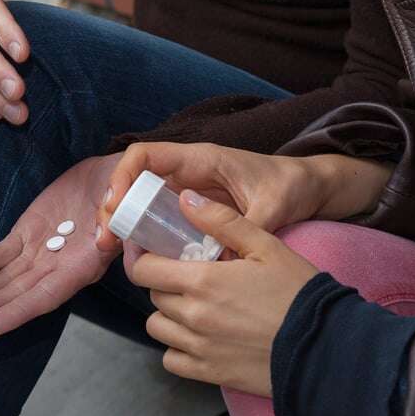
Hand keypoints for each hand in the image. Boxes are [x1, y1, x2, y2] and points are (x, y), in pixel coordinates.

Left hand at [0, 154, 122, 336]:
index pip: (47, 296)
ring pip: (6, 277)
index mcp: (85, 265)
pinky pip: (4, 252)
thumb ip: (115, 222)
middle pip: (19, 293)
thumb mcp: (127, 203)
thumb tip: (105, 239)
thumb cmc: (127, 192)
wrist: (114, 176)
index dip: (20, 312)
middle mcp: (60, 265)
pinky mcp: (29, 233)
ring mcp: (41, 250)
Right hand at [96, 142, 391, 249]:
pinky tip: (132, 257)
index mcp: (200, 160)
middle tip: (106, 240)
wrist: (308, 189)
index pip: (146, 155)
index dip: (124, 176)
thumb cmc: (290, 186)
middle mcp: (185, 174)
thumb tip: (220, 260)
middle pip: (133, 181)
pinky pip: (155, 219)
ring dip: (121, 224)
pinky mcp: (190, 213)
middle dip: (113, 206)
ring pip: (139, 202)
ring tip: (109, 251)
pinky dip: (140, 235)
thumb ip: (247, 229)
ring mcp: (185, 194)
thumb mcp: (274, 206)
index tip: (117, 206)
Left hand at [130, 190, 317, 395]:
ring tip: (193, 305)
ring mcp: (198, 347)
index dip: (146, 258)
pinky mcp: (209, 373)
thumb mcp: (265, 245)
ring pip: (157, 327)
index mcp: (201, 280)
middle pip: (153, 295)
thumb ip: (221, 220)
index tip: (157, 253)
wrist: (326, 347)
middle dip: (164, 282)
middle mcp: (192, 315)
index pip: (143, 269)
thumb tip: (185, 199)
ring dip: (167, 314)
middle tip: (187, 276)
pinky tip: (197, 336)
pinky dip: (177, 348)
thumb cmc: (298, 292)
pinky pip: (171, 360)